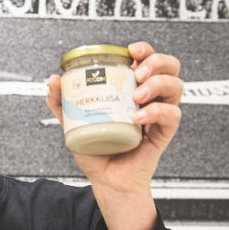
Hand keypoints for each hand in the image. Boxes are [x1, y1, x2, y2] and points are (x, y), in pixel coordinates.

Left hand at [46, 42, 181, 194]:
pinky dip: (157, 112)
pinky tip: (139, 118)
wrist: (105, 179)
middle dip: (156, 62)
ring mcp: (158, 115)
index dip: (145, 50)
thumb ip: (61, 102)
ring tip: (136, 96)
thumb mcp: (73, 122)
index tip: (131, 51)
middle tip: (137, 74)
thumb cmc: (96, 150)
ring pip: (175, 86)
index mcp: (130, 90)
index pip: (147, 60)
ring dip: (158, 84)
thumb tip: (53, 81)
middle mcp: (148, 99)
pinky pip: (172, 115)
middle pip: (169, 67)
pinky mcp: (163, 133)